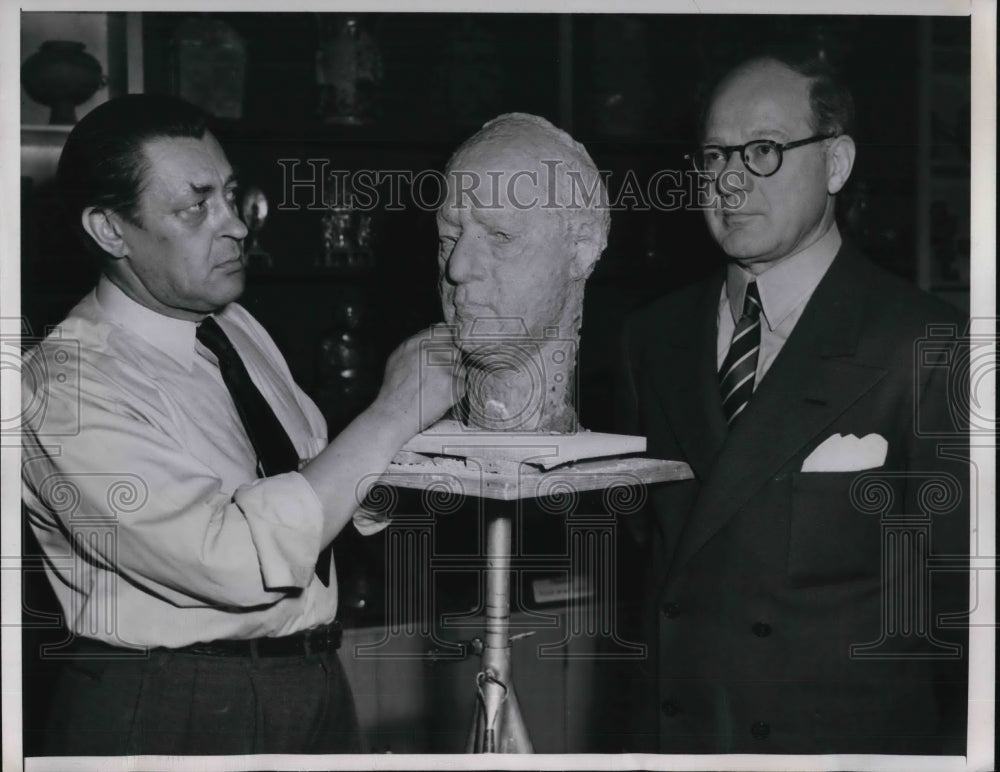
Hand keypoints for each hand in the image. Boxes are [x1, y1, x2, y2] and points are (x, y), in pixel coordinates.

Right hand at [370, 325, 463, 439]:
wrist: (394, 415)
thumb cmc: (395, 390)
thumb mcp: (398, 357)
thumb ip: (418, 342)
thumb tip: (438, 330)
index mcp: (418, 343)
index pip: (444, 331)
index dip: (447, 341)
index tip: (445, 349)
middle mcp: (432, 353)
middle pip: (454, 350)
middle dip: (449, 363)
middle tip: (435, 377)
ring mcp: (444, 369)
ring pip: (460, 368)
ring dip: (452, 377)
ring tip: (434, 389)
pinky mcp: (452, 386)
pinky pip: (462, 384)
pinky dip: (454, 392)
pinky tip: (439, 397)